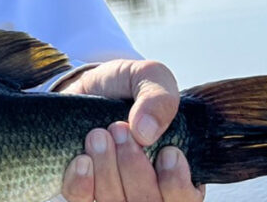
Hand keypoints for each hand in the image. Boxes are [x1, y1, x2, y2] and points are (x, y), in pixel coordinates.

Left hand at [56, 59, 205, 201]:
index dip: (176, 183)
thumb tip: (146, 132)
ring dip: (107, 171)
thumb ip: (159, 98)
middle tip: (118, 129)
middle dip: (134, 168)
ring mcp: (115, 192)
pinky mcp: (83, 189)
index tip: (168, 151)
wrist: (87, 85)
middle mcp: (149, 187)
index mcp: (176, 168)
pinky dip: (81, 183)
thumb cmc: (125, 85)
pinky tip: (81, 160)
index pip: (185, 198)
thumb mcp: (148, 77)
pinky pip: (81, 201)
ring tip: (97, 135)